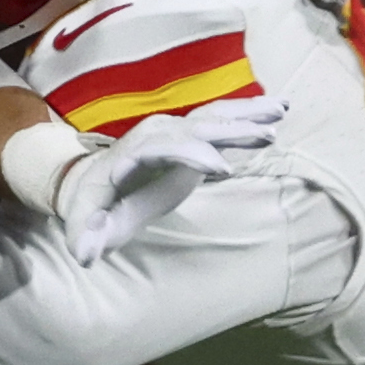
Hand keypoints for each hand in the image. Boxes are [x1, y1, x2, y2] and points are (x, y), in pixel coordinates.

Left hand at [13, 96, 287, 263]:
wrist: (94, 182)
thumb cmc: (93, 206)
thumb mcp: (84, 224)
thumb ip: (86, 237)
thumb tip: (84, 255)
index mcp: (132, 154)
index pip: (161, 146)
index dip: (190, 154)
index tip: (220, 167)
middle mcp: (155, 134)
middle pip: (194, 126)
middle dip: (229, 130)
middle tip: (266, 136)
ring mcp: (174, 131)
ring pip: (211, 117)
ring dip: (246, 114)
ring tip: (280, 112)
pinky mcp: (189, 135)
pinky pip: (220, 119)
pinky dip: (248, 113)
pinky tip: (279, 109)